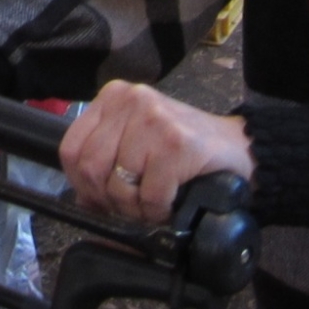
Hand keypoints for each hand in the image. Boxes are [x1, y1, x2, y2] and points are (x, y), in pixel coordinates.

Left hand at [57, 81, 252, 223]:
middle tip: (130, 207)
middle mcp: (130, 101)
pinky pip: (150, 195)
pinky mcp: (177, 143)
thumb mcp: (137, 142)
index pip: (71, 148)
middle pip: (90, 167)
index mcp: (113, 97)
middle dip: (108, 199)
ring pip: (119, 185)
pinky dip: (157, 211)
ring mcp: (154, 119)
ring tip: (152, 205)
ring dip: (136, 209)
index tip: (98, 199)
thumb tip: (81, 199)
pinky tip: (169, 205)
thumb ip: (106, 159)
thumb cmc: (184, 147)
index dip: (80, 183)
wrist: (238, 147)